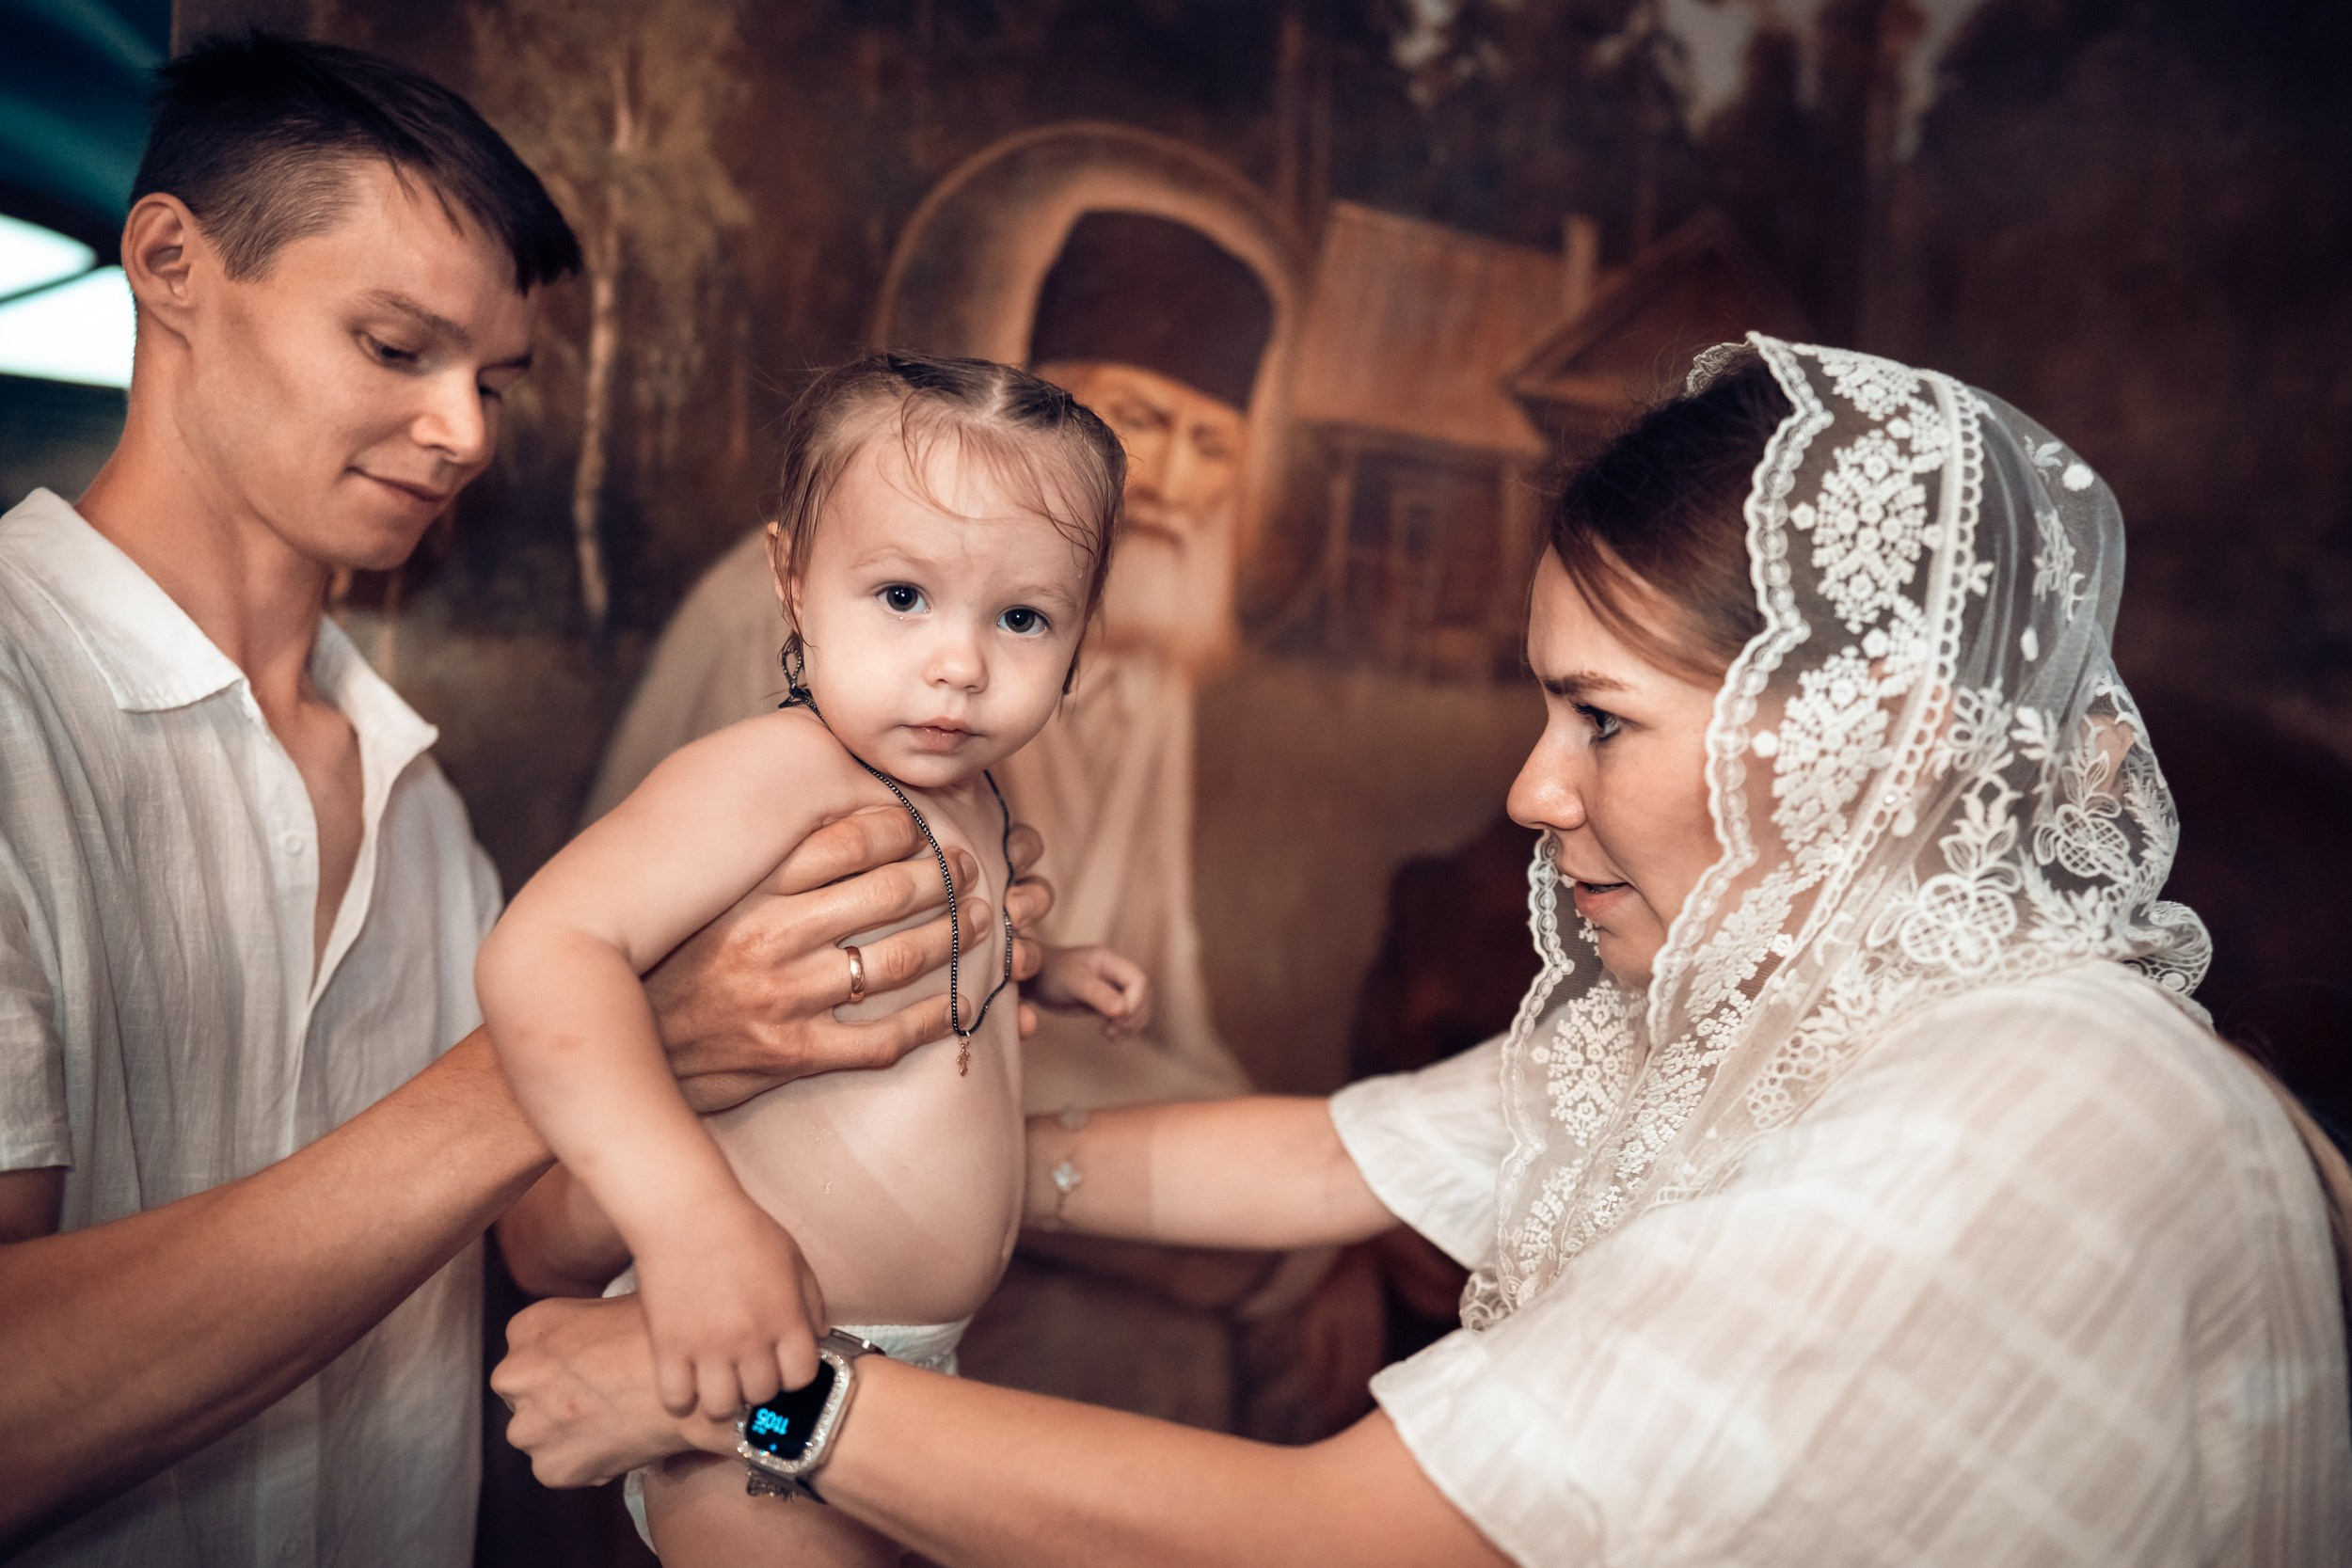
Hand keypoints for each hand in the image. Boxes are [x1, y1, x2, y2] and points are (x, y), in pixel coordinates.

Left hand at [492, 1295, 736, 1488]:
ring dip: (566, 1433)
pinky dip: (586, 1461)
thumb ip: (582, 1323)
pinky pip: (560, 1468)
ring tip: (613, 1422)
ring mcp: (528, 1427)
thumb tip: (591, 1335)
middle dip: (556, 1399)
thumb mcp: (610, 1305)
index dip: (562, 1362)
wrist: (691, 1383)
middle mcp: (513, 1376)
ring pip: (539, 1433)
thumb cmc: (661, 1333)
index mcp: (526, 1328)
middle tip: (602, 1398)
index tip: (591, 1368)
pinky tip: (619, 1441)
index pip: (529, 1351)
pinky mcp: (550, 1468)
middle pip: (527, 1394)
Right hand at [634, 1197, 827, 1418]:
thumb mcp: (793, 1258)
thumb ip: (810, 1301)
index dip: (793, 1374)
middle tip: (746, 1368)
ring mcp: (707, 1346)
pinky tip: (686, 1379)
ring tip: (717, 1380)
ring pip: (721, 1407)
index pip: (801, 1377)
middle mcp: (750, 1338)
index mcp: (785, 1317)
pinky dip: (682, 1397)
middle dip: (758, 1385)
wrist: (686, 1212)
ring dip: (722, 1398)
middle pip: (762, 1394)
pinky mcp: (668, 1347)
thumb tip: (818, 1336)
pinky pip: (676, 1399)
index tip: (781, 1363)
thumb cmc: (742, 1229)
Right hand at [644, 806, 1051, 1111]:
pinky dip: (933, 1018)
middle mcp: (769, 940)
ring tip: (979, 920)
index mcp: (748, 892)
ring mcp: (784, 1001)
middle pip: (888, 894)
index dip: (901, 828)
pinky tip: (958, 1002)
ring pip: (898, 960)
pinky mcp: (795, 1056)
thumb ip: (763, 863)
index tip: (925, 828)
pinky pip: (886, 1038)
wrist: (619, 1050)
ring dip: (954, 937)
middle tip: (969, 871)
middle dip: (945, 878)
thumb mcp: (705, 900)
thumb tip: (827, 812)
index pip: (846, 841)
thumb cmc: (670, 967)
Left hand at [1032, 944, 1152, 1038]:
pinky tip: (1109, 1037)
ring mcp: (1111, 988)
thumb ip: (1098, 994)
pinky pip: (1124, 1016)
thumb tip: (1122, 1010)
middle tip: (1111, 1029)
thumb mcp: (1073, 983)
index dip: (1135, 1002)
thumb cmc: (1051, 975)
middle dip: (1133, 1016)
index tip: (1117, 1018)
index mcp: (1110, 961)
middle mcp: (1115, 973)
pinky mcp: (1105, 1002)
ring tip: (1109, 1035)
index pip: (1139, 981)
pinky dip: (1123, 1029)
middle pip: (1142, 996)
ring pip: (1137, 1008)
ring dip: (1130, 1025)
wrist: (1033, 979)